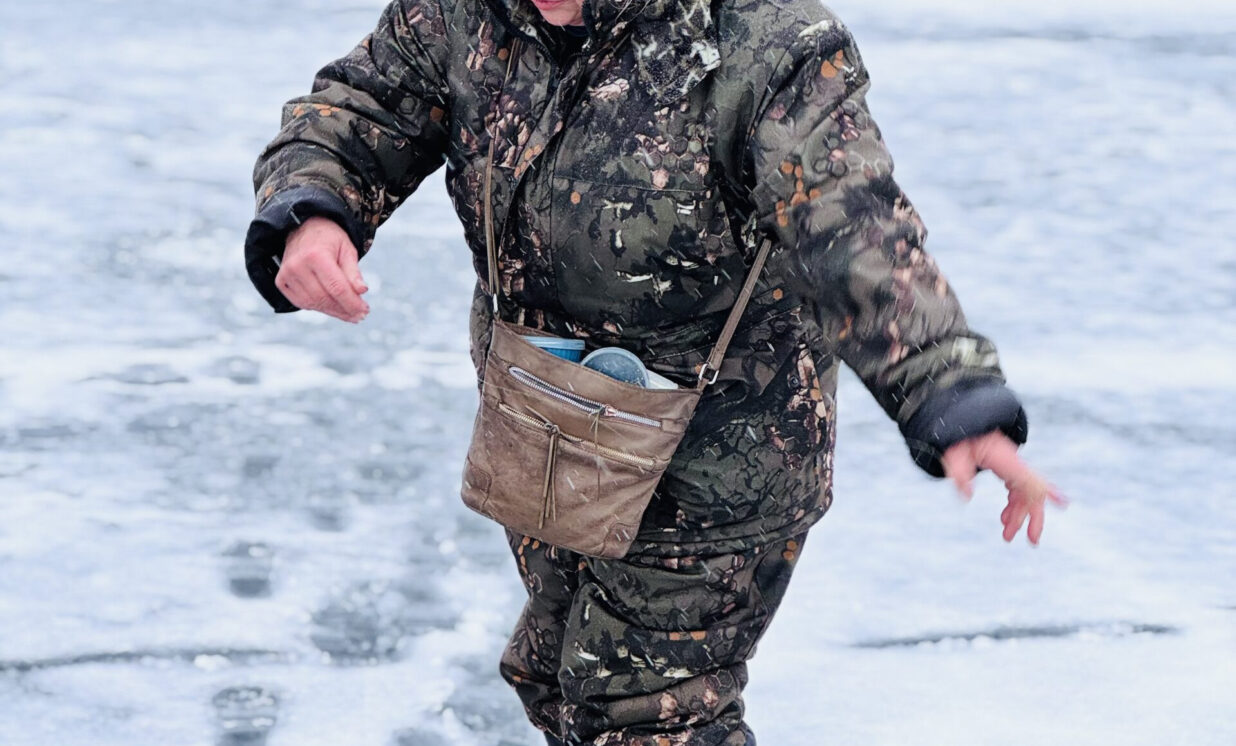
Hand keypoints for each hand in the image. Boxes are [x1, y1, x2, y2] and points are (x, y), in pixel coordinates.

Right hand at [276, 216, 369, 322]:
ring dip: (332, 311)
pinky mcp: (281, 281)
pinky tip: (331, 307)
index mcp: (316, 255)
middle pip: (325, 298)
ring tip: (348, 313)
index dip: (352, 303)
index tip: (365, 311)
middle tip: (359, 316)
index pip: (337, 288)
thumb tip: (362, 291)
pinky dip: (318, 307)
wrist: (304, 228)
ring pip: (313, 304)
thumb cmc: (330, 238)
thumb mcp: (347, 249)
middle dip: (344, 310)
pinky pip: (301, 303)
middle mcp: (298, 265)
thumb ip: (353, 271)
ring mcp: (287, 274)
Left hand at [941, 431, 1067, 545]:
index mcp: (1005, 459)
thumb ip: (959, 473)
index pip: (1029, 478)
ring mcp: (1012, 467)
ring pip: (1025, 495)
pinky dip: (1014, 506)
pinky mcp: (1008, 469)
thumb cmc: (959, 440)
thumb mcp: (954, 455)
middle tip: (1032, 542)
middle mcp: (1013, 463)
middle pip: (1032, 492)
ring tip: (1007, 535)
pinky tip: (1005, 519)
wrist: (962, 424)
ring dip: (1019, 516)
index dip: (1047, 491)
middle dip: (1034, 518)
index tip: (1064, 503)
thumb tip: (967, 496)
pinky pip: (1017, 491)